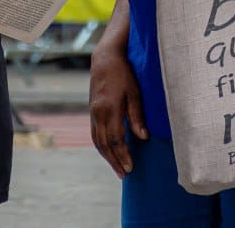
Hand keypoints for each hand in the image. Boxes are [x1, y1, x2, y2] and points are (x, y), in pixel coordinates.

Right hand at [89, 46, 146, 178]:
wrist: (105, 59)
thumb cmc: (124, 73)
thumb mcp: (135, 92)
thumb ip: (137, 116)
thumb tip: (143, 137)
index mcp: (109, 109)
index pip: (115, 140)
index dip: (123, 155)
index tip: (131, 168)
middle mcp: (98, 113)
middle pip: (104, 144)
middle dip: (114, 161)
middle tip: (124, 175)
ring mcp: (92, 112)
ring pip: (97, 141)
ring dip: (106, 156)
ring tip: (117, 168)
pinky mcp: (92, 111)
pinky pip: (95, 134)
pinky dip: (101, 146)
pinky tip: (109, 152)